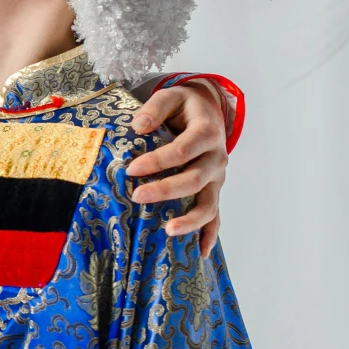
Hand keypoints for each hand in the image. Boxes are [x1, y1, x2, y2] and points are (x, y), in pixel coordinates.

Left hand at [126, 80, 230, 253]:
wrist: (207, 110)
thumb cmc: (184, 106)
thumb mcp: (171, 96)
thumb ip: (155, 108)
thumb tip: (138, 126)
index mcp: (207, 132)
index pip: (183, 150)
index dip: (158, 161)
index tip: (131, 169)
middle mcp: (216, 158)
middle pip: (194, 179)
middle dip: (166, 190)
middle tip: (137, 196)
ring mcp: (217, 178)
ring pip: (209, 203)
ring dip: (190, 220)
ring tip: (167, 230)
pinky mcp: (214, 191)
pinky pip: (215, 216)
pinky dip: (210, 235)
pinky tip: (201, 253)